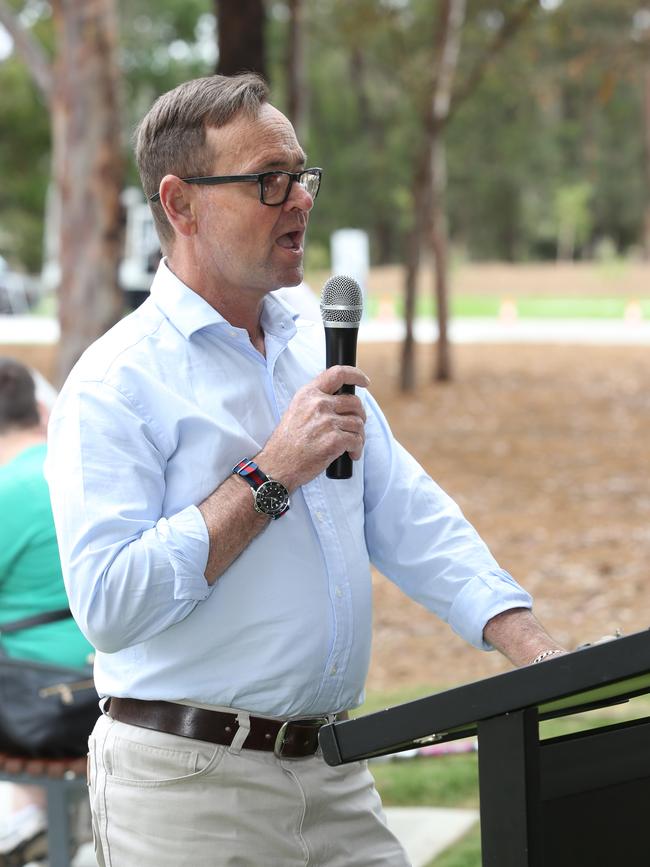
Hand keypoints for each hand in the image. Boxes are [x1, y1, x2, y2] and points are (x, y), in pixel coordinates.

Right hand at [257, 365, 369, 490]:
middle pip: (354, 402)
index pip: (338, 374)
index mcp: (308, 394)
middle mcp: (319, 404)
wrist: (278, 464)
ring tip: (351, 445)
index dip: (356, 375)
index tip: (364, 382)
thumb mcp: (296, 410)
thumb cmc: (287, 442)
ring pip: (358, 423)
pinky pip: (357, 440)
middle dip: (360, 415)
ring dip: (359, 435)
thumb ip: (316, 401)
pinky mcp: (334, 440)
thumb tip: (340, 400)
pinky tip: (350, 454)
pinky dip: (357, 449)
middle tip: (356, 427)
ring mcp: (327, 422)